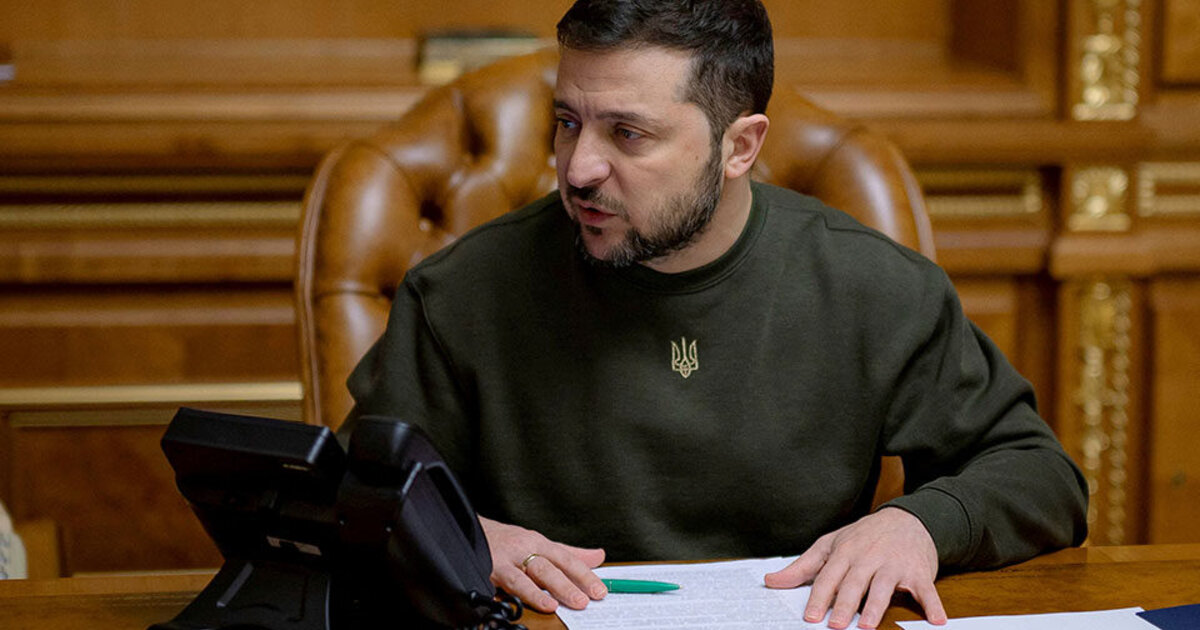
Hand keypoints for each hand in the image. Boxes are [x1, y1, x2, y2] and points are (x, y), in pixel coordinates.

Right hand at [479, 516, 607, 612]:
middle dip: (567, 584)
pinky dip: (515, 594)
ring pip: (525, 576)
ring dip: (539, 591)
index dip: (584, 575)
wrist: (471, 530)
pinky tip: (521, 603)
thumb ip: (569, 553)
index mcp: (539, 542)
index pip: (566, 559)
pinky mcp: (488, 569)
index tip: (600, 590)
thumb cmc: (508, 541)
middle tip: (584, 600)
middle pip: (549, 567)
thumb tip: (598, 556)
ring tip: (554, 605)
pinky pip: (503, 583)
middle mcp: (524, 549)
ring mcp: (506, 560)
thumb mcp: (539, 543)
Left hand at [763, 507, 946, 628]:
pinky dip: (932, 604)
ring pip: (884, 587)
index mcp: (844, 552)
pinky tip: (936, 620)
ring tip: (867, 625)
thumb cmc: (863, 537)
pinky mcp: (918, 571)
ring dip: (876, 606)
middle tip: (836, 626)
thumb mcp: (831, 545)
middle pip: (854, 584)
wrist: (907, 518)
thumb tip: (771, 581)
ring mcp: (894, 564)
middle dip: (845, 605)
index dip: (819, 597)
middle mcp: (868, 558)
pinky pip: (926, 589)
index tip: (810, 617)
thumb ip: (802, 567)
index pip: (828, 577)